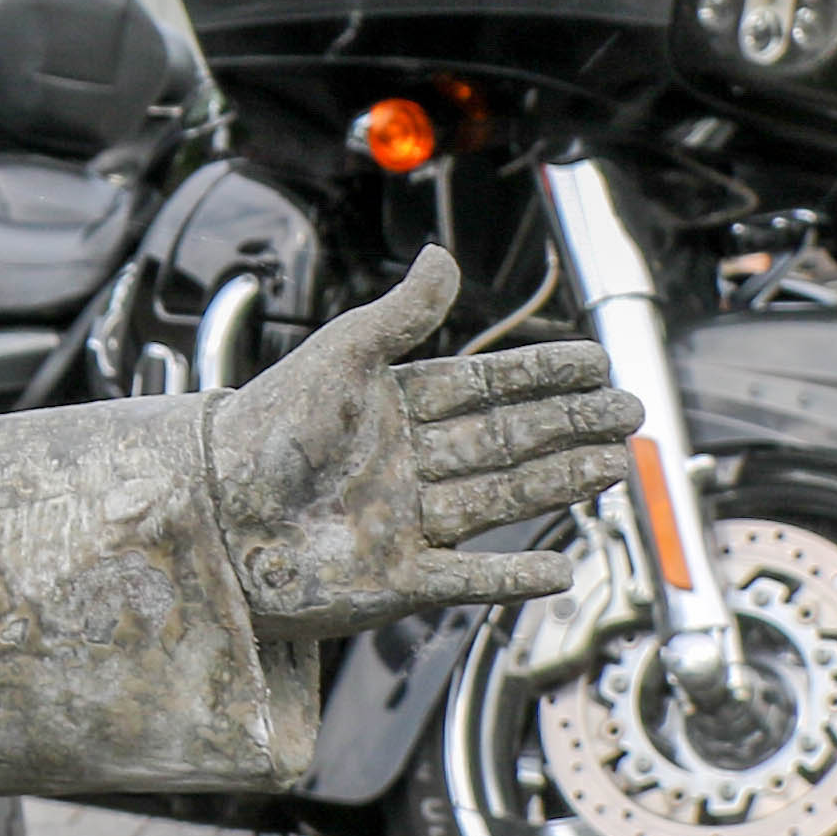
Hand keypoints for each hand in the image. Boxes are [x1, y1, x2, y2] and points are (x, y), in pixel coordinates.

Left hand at [205, 246, 638, 640]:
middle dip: (568, 426)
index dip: (540, 375)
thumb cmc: (258, 431)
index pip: (481, 387)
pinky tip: (559, 570)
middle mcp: (403, 465)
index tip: (597, 361)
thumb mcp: (336, 357)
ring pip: (499, 499)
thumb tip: (443, 254)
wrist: (206, 513)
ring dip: (558, 483)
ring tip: (615, 464)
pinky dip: (512, 578)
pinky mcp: (395, 580)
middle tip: (630, 413)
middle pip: (505, 441)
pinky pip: (467, 578)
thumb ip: (398, 314)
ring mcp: (403, 523)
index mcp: (387, 409)